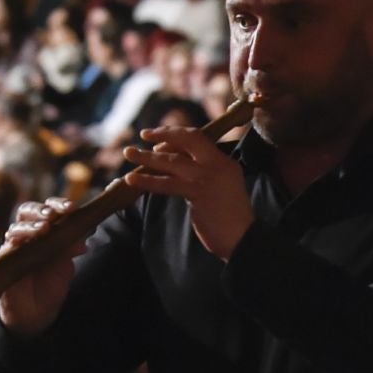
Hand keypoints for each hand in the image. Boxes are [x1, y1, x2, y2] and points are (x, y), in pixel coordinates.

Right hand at [0, 199, 84, 335]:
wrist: (37, 311)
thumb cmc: (52, 283)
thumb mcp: (66, 266)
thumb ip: (71, 251)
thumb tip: (83, 243)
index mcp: (45, 230)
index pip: (49, 209)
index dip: (58, 205)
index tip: (73, 207)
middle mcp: (27, 235)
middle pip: (27, 212)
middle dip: (40, 210)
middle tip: (53, 214)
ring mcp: (14, 247)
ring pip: (15, 228)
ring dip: (29, 226)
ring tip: (43, 229)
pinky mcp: (4, 262)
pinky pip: (6, 249)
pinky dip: (15, 244)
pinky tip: (23, 244)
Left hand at [122, 125, 253, 260]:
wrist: (243, 238)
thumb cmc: (231, 218)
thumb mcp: (222, 187)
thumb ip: (204, 174)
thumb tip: (177, 167)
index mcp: (225, 162)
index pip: (198, 139)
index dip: (176, 135)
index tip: (159, 140)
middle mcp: (218, 164)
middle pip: (188, 139)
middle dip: (164, 134)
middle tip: (144, 134)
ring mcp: (207, 177)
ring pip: (172, 161)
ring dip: (147, 156)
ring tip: (129, 153)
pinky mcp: (197, 192)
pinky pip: (166, 183)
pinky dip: (147, 180)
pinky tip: (132, 179)